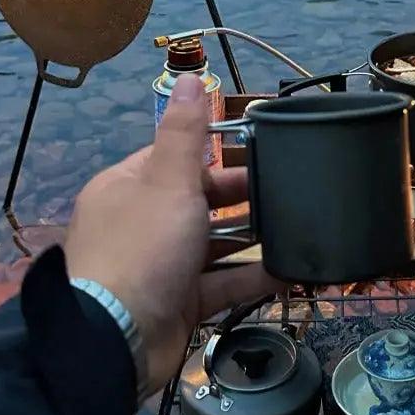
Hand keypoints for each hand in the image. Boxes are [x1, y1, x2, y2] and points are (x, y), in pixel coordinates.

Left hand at [65, 72, 277, 391]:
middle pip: (196, 202)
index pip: (173, 159)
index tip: (259, 152)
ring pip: (212, 244)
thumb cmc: (144, 248)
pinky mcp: (177, 304)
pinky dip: (250, 277)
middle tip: (288, 190)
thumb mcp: (168, 181)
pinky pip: (219, 284)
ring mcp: (158, 267)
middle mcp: (138, 224)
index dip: (215, 154)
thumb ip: (184, 133)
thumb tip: (187, 76)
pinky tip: (288, 270)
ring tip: (296, 227)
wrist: (119, 338)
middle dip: (240, 198)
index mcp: (126, 188)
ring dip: (250, 238)